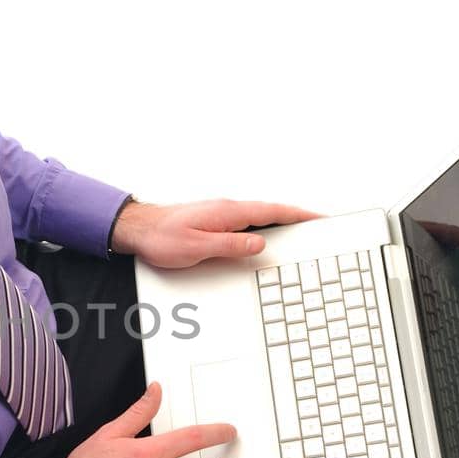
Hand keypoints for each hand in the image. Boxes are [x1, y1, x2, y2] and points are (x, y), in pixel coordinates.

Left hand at [110, 198, 322, 268]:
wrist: (139, 229)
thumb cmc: (162, 238)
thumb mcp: (198, 247)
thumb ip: (230, 245)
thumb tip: (259, 244)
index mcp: (228, 213)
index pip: (272, 211)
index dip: (299, 215)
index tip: (320, 218)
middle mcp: (227, 209)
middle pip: (271, 212)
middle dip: (297, 218)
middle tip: (319, 226)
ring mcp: (221, 214)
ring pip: (259, 216)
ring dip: (280, 221)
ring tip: (300, 232)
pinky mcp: (214, 220)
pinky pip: (247, 222)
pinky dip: (263, 225)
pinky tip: (265, 235)